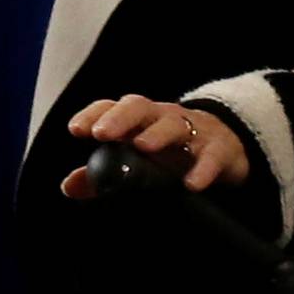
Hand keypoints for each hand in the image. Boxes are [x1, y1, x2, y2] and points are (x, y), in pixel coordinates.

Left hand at [62, 96, 249, 196]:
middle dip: (119, 118)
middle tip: (102, 134)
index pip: (110, 107)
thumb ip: (101, 172)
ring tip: (143, 147)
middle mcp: (161, 117)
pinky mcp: (219, 149)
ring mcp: (191, 130)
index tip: (76, 130)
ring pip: (174, 123)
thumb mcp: (137, 159)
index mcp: (137, 119)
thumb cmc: (170, 150)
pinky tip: (191, 184)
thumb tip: (68, 186)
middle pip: (138, 107)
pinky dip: (202, 168)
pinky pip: (211, 154)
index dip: (93, 115)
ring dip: (158, 134)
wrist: (225, 145)